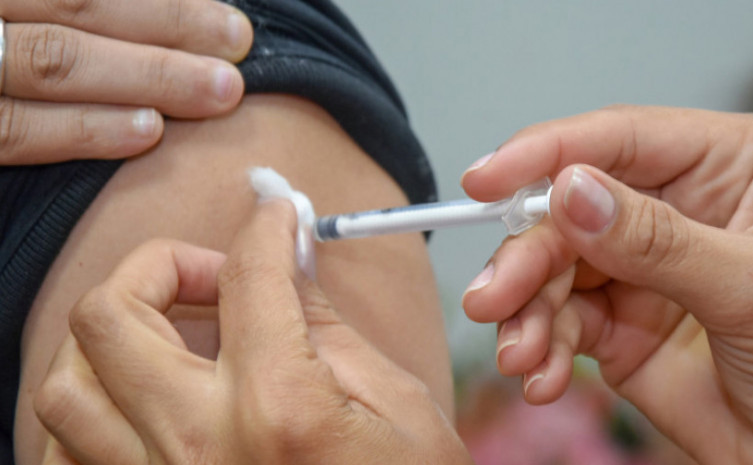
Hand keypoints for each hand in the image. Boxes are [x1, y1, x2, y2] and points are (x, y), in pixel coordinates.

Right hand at [0, 0, 251, 163]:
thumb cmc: (7, 28)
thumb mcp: (30, 10)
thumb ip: (65, 7)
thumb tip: (154, 8)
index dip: (162, 2)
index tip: (230, 22)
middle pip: (77, 9)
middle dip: (168, 28)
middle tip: (238, 48)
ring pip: (51, 64)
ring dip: (145, 78)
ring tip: (216, 93)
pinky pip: (13, 133)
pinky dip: (80, 130)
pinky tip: (145, 135)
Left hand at [34, 200, 471, 464]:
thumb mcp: (396, 405)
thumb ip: (327, 323)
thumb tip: (290, 257)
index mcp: (279, 408)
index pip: (247, 277)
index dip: (265, 227)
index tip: (276, 216)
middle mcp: (198, 447)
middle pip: (113, 315)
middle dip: (161, 266)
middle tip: (214, 278)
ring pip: (68, 382)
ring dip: (115, 336)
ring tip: (175, 335)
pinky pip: (63, 452)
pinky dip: (94, 405)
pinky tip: (146, 397)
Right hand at [461, 105, 752, 463]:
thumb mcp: (745, 288)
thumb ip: (657, 240)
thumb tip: (572, 193)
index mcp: (720, 170)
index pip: (619, 140)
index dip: (543, 153)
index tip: (486, 179)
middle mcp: (669, 213)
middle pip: (567, 214)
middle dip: (525, 261)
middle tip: (493, 297)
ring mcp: (638, 272)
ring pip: (552, 272)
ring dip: (524, 314)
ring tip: (519, 354)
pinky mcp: (616, 327)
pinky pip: (559, 325)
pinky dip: (540, 351)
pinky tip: (541, 376)